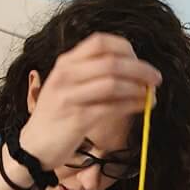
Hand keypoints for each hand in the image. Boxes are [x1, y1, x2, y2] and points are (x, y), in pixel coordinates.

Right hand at [20, 33, 160, 170]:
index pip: (101, 42)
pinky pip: (111, 108)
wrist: (33, 147)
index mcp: (66, 63)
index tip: (140, 61)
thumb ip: (90, 75)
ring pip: (113, 83)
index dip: (126, 49)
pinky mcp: (77, 119)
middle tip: (156, 79)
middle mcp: (67, 75)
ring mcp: (71, 97)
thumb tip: (130, 71)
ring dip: (138, 88)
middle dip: (140, 69)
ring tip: (151, 96)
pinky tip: (141, 107)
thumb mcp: (67, 87)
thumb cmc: (56, 118)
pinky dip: (131, 106)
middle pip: (112, 62)